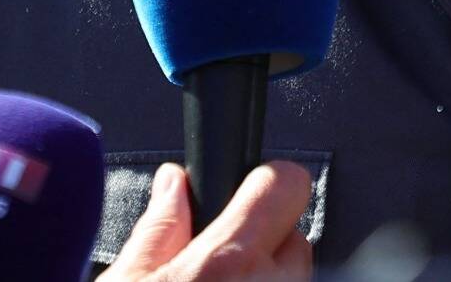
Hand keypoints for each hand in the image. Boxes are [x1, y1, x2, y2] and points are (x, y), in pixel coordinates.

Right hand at [100, 161, 313, 280]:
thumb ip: (156, 231)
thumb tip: (172, 184)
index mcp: (226, 266)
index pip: (285, 184)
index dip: (267, 179)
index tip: (251, 185)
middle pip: (293, 237)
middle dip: (261, 243)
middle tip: (215, 266)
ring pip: (294, 277)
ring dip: (266, 276)